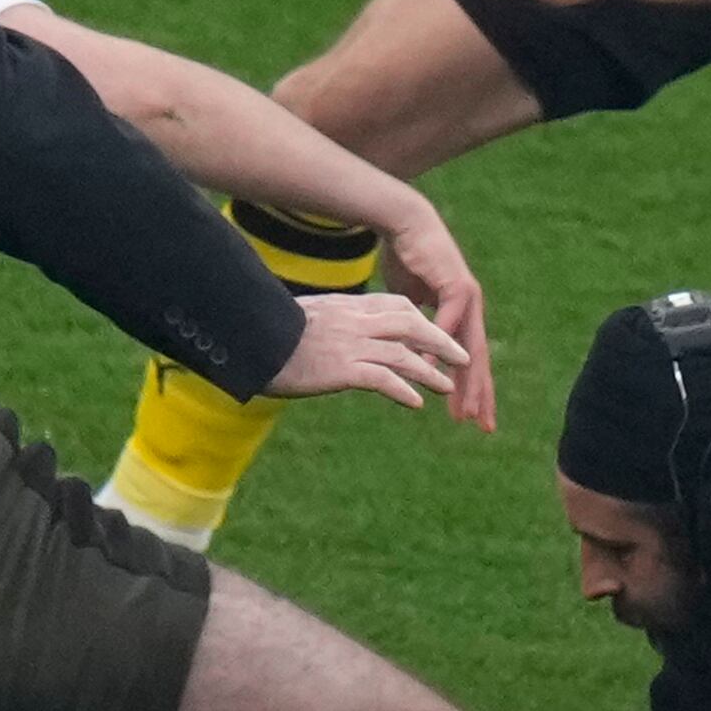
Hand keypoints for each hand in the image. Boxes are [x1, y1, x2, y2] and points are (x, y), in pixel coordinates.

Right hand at [261, 290, 471, 410]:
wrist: (247, 340)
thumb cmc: (267, 334)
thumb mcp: (304, 320)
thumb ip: (329, 323)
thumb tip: (336, 332)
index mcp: (348, 308)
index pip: (396, 308)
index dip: (422, 321)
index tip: (436, 334)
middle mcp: (354, 323)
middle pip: (411, 326)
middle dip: (441, 342)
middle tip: (463, 358)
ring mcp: (350, 345)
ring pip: (403, 354)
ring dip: (430, 371)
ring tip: (449, 387)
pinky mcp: (342, 369)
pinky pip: (382, 378)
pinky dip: (403, 390)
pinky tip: (417, 403)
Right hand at [372, 201, 498, 429]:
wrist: (405, 226)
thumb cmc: (405, 261)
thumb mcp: (410, 306)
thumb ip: (417, 330)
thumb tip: (412, 350)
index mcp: (460, 317)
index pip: (469, 361)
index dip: (470, 389)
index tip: (469, 418)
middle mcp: (470, 310)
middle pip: (478, 360)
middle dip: (480, 395)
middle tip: (483, 426)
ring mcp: (468, 298)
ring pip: (471, 347)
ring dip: (468, 380)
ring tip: (465, 407)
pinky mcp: (457, 286)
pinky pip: (451, 323)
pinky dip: (444, 347)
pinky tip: (437, 370)